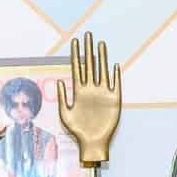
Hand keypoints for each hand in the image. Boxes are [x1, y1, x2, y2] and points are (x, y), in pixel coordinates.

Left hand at [58, 32, 122, 165]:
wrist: (92, 142)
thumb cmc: (77, 130)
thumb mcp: (65, 114)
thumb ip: (63, 98)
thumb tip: (60, 81)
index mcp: (79, 91)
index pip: (77, 68)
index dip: (76, 54)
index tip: (75, 41)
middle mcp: (91, 89)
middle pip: (90, 65)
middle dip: (88, 49)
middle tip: (88, 35)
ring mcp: (103, 93)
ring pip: (102, 71)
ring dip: (102, 58)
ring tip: (101, 44)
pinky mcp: (114, 100)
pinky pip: (115, 85)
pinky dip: (115, 75)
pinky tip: (114, 65)